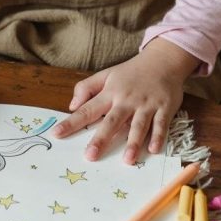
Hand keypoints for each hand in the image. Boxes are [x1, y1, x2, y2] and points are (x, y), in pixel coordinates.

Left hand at [51, 38, 199, 163]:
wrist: (163, 60)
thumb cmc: (131, 72)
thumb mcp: (106, 75)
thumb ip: (86, 88)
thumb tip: (71, 106)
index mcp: (110, 93)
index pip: (87, 109)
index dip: (71, 122)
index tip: (56, 134)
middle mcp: (126, 100)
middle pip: (112, 121)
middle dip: (101, 139)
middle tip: (90, 156)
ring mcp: (146, 105)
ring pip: (138, 125)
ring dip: (133, 143)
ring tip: (127, 160)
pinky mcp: (164, 108)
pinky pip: (161, 124)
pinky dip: (158, 137)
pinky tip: (153, 150)